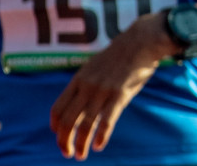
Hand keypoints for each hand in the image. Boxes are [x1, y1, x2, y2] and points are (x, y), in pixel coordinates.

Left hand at [50, 12, 172, 159]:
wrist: (140, 41)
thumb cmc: (120, 55)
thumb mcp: (95, 67)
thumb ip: (85, 84)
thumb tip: (79, 103)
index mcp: (78, 79)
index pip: (57, 108)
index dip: (55, 126)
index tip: (59, 136)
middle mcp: (87, 87)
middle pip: (67, 121)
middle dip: (64, 141)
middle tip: (67, 153)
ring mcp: (102, 91)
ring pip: (85, 125)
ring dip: (81, 144)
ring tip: (81, 155)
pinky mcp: (120, 95)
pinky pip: (106, 122)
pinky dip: (101, 137)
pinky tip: (99, 146)